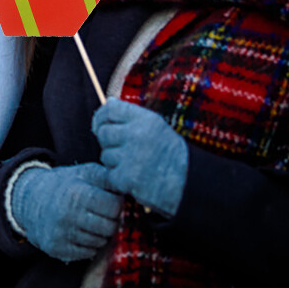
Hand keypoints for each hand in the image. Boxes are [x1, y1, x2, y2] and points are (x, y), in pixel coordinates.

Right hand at [10, 162, 121, 261]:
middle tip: (104, 212)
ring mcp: (62, 234)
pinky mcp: (57, 248)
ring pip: (100, 242)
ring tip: (91, 220)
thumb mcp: (85, 172)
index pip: (114, 207)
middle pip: (109, 227)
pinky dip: (89, 244)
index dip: (118, 204)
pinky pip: (87, 253)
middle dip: (111, 220)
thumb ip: (108, 178)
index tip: (113, 200)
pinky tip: (82, 230)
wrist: (32, 199)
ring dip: (101, 233)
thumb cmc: (66, 184)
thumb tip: (130, 186)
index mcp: (77, 193)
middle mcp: (68, 215)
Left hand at [92, 97, 187, 217]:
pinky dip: (114, 178)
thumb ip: (131, 115)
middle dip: (108, 142)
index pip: (110, 109)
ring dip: (113, 161)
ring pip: (105, 155)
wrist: (188, 185)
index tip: (100, 124)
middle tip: (119, 149)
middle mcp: (137, 135)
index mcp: (145, 119)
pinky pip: (108, 174)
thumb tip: (109, 102)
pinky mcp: (127, 178)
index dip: (101, 116)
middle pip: (103, 132)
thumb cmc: (170, 154)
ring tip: (131, 164)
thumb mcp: (156, 127)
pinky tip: (129, 177)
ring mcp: (131, 157)